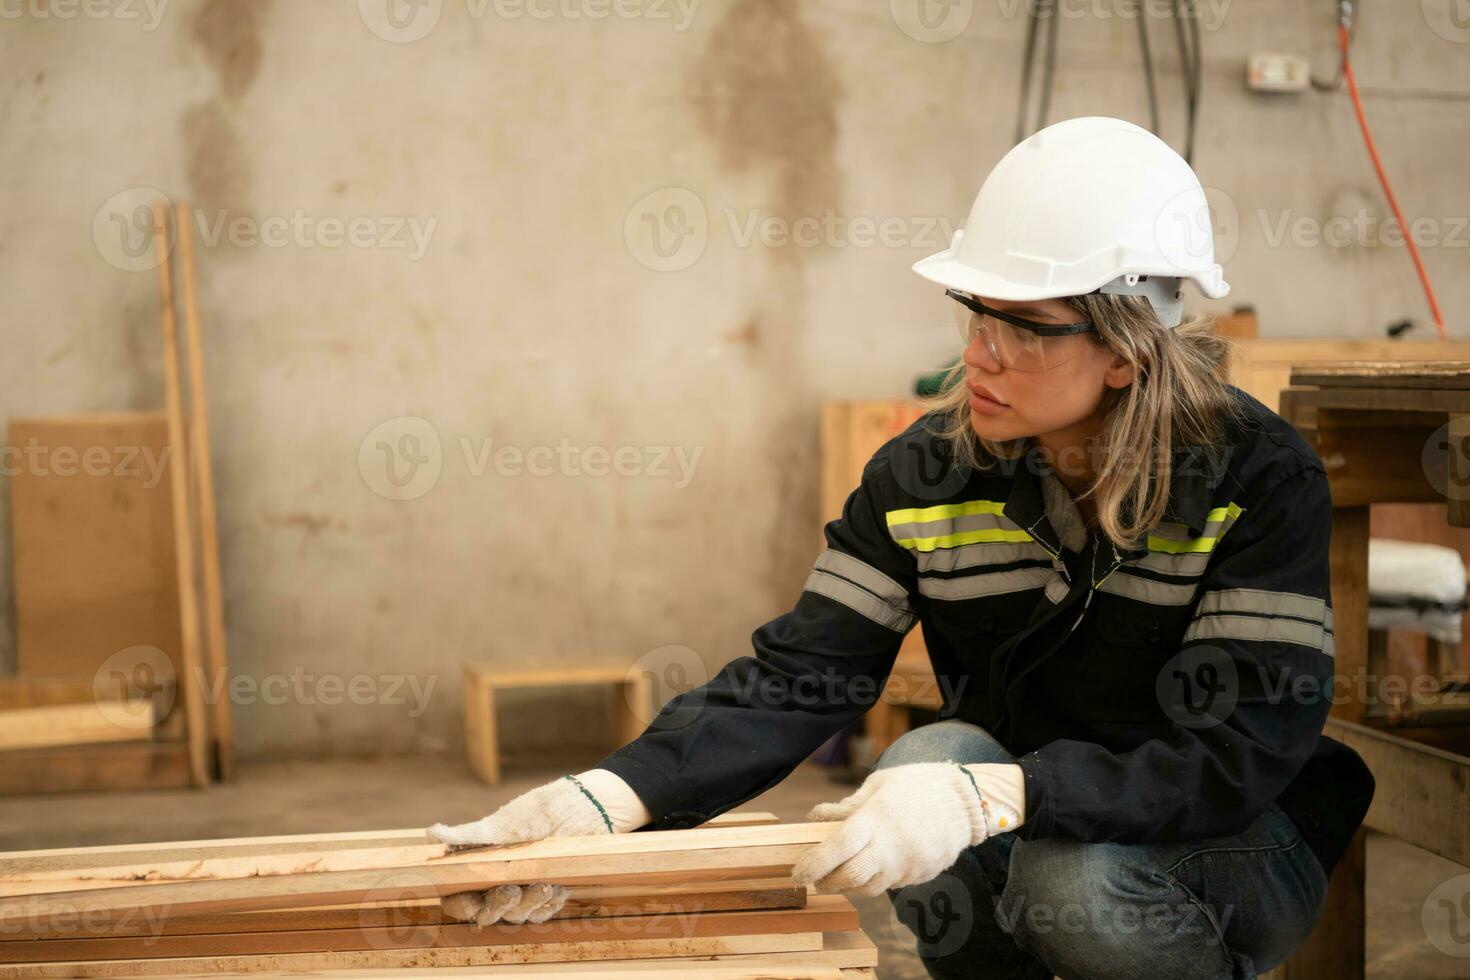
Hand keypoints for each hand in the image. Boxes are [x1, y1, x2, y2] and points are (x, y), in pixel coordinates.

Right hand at [428, 774, 613, 925]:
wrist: (587, 806)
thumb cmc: (541, 810)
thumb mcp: (506, 822)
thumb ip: (469, 835)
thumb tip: (431, 833)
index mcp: (481, 865)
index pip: (458, 898)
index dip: (460, 905)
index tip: (470, 901)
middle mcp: (500, 881)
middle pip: (489, 912)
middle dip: (498, 905)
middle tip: (511, 890)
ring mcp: (526, 889)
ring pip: (519, 915)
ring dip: (529, 904)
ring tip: (543, 885)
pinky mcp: (550, 893)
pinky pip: (545, 913)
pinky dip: (549, 904)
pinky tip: (558, 889)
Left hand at [791, 762, 992, 895]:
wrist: (965, 801)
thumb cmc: (917, 785)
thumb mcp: (880, 784)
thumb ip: (848, 805)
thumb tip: (817, 817)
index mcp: (878, 817)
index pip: (839, 847)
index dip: (814, 863)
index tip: (797, 873)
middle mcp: (892, 845)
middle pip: (851, 875)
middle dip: (826, 881)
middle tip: (813, 878)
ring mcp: (909, 864)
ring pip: (868, 887)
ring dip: (847, 885)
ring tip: (836, 876)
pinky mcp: (921, 875)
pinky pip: (890, 885)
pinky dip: (872, 881)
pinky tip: (868, 869)